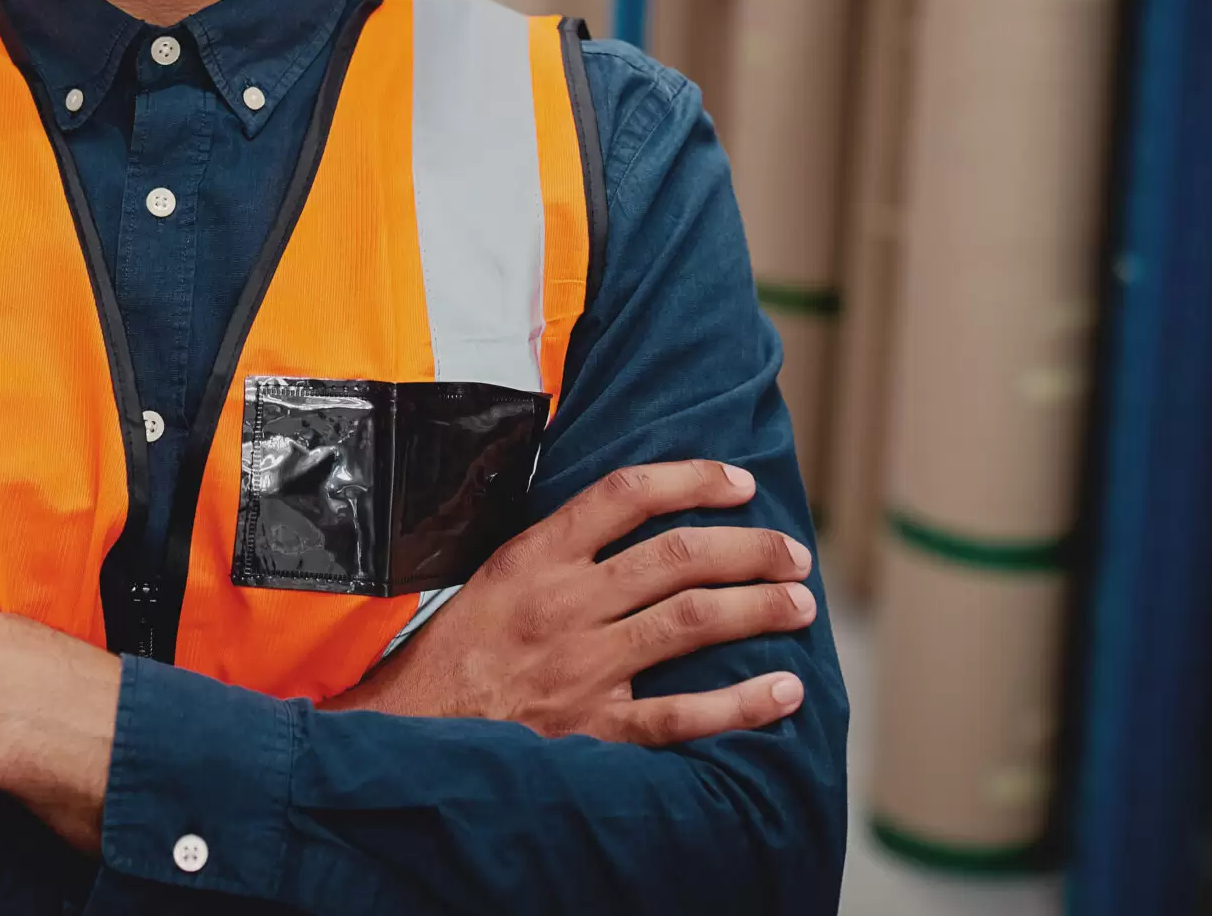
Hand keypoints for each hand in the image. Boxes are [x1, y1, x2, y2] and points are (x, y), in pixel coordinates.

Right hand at [328, 460, 816, 744]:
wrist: (412, 733)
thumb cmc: (455, 655)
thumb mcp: (491, 577)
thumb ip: (554, 549)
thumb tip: (626, 515)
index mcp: (535, 557)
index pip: (626, 495)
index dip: (693, 479)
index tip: (740, 481)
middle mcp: (565, 603)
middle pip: (678, 556)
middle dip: (750, 549)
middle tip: (792, 553)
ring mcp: (583, 666)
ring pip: (692, 621)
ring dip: (758, 608)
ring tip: (800, 605)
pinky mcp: (595, 728)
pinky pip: (683, 714)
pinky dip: (742, 704)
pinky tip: (783, 693)